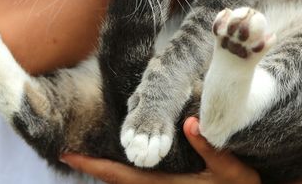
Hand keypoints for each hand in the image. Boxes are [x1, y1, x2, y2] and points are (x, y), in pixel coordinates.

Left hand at [59, 117, 260, 182]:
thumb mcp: (232, 171)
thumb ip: (211, 148)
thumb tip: (190, 123)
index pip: (120, 176)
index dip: (93, 166)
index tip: (68, 155)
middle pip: (116, 183)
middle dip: (94, 169)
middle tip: (73, 152)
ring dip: (109, 172)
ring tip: (92, 155)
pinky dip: (124, 176)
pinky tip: (126, 163)